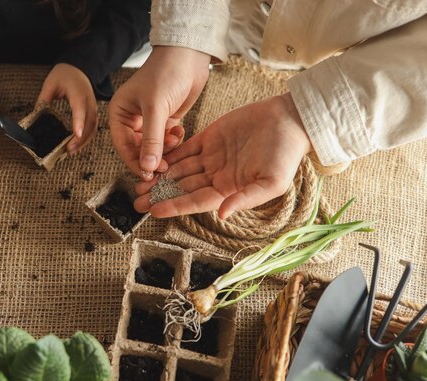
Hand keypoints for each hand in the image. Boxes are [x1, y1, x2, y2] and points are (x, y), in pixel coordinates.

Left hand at [37, 63, 97, 155]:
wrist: (79, 68)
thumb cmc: (65, 75)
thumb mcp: (50, 83)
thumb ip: (44, 99)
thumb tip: (36, 117)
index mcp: (78, 92)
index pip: (80, 108)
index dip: (79, 121)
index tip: (77, 134)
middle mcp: (89, 101)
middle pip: (89, 122)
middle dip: (80, 138)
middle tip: (68, 149)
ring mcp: (93, 108)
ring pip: (93, 128)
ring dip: (83, 141)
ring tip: (70, 151)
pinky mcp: (93, 113)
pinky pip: (92, 128)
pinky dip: (86, 139)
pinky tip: (75, 146)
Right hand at [109, 46, 210, 179]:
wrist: (188, 56)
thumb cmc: (166, 74)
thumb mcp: (156, 108)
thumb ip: (151, 140)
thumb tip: (147, 168)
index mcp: (120, 113)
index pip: (123, 146)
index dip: (135, 162)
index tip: (148, 176)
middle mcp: (131, 118)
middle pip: (138, 150)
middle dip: (151, 158)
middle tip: (165, 168)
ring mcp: (149, 120)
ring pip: (154, 147)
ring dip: (164, 149)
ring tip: (174, 141)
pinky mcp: (166, 120)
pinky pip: (166, 140)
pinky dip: (173, 140)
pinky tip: (180, 131)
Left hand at [134, 93, 312, 217]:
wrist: (290, 120)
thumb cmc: (286, 154)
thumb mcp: (272, 182)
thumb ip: (245, 199)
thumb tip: (221, 214)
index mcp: (229, 190)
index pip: (196, 201)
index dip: (175, 206)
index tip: (154, 210)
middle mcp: (217, 176)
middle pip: (182, 188)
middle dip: (160, 195)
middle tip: (136, 201)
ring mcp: (212, 157)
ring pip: (180, 170)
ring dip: (160, 177)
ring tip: (138, 184)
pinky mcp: (210, 138)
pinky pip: (185, 149)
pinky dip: (169, 155)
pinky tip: (153, 160)